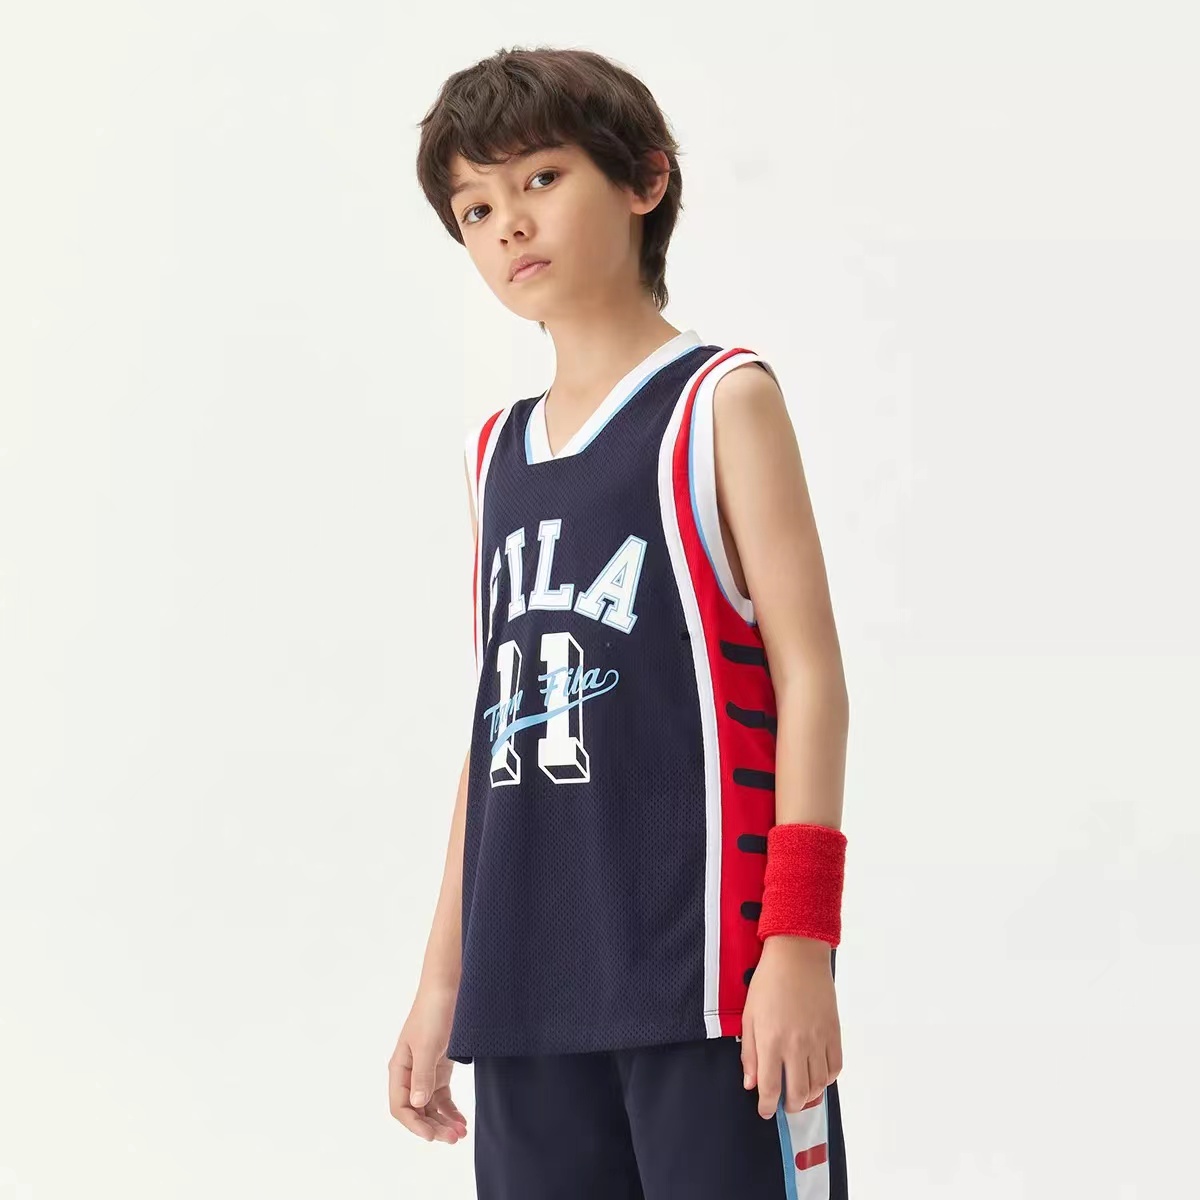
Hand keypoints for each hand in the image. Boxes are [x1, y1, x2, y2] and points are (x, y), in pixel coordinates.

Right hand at [387, 979, 468, 1143]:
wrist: (450, 988)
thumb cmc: (433, 1013)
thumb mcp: (427, 1045)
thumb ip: (422, 1076)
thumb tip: (417, 1105)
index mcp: (399, 1068)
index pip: (400, 1106)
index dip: (414, 1124)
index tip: (432, 1135)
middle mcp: (410, 1073)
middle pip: (416, 1110)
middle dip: (433, 1127)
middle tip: (452, 1139)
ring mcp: (426, 1070)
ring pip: (430, 1106)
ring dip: (443, 1121)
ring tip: (460, 1134)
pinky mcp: (441, 1066)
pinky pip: (442, 1096)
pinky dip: (450, 1110)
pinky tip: (460, 1120)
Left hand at [740, 936, 841, 1119]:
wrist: (798, 956)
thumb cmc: (768, 982)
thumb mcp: (749, 1015)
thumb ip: (750, 1053)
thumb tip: (750, 1084)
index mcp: (771, 1040)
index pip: (770, 1087)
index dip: (767, 1106)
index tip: (766, 1111)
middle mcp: (796, 1045)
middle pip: (799, 1092)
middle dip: (791, 1106)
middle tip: (785, 1105)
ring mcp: (818, 1039)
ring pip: (819, 1084)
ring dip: (809, 1095)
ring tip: (801, 1091)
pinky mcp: (834, 1032)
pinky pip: (835, 1067)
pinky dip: (827, 1079)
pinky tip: (817, 1075)